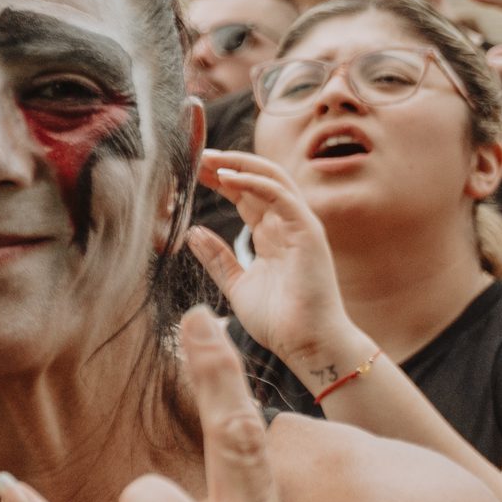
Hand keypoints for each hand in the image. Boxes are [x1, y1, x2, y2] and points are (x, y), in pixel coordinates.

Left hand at [187, 148, 365, 380]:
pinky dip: (255, 183)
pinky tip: (228, 178)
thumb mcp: (237, 285)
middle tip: (198, 156)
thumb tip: (193, 233)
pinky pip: (281, 196)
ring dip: (240, 165)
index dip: (222, 180)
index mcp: (272, 235)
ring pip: (272, 179)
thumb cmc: (279, 321)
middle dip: (228, 165)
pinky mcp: (307, 232)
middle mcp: (287, 225)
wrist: (307, 345)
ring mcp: (300, 226)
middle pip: (257, 181)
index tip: (195, 170)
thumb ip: (218, 258)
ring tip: (210, 160)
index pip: (246, 195)